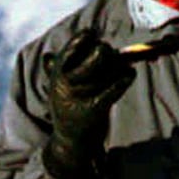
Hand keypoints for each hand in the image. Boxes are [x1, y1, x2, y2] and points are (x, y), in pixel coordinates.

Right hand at [40, 29, 133, 178]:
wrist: (70, 144)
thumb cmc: (68, 112)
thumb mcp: (57, 91)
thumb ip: (54, 72)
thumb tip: (47, 57)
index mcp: (58, 74)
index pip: (72, 47)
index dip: (82, 38)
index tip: (91, 34)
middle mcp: (66, 82)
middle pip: (97, 54)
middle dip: (106, 52)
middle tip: (110, 55)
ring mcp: (78, 96)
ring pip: (109, 69)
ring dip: (119, 66)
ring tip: (124, 69)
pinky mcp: (92, 110)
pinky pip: (112, 91)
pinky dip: (124, 81)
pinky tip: (130, 75)